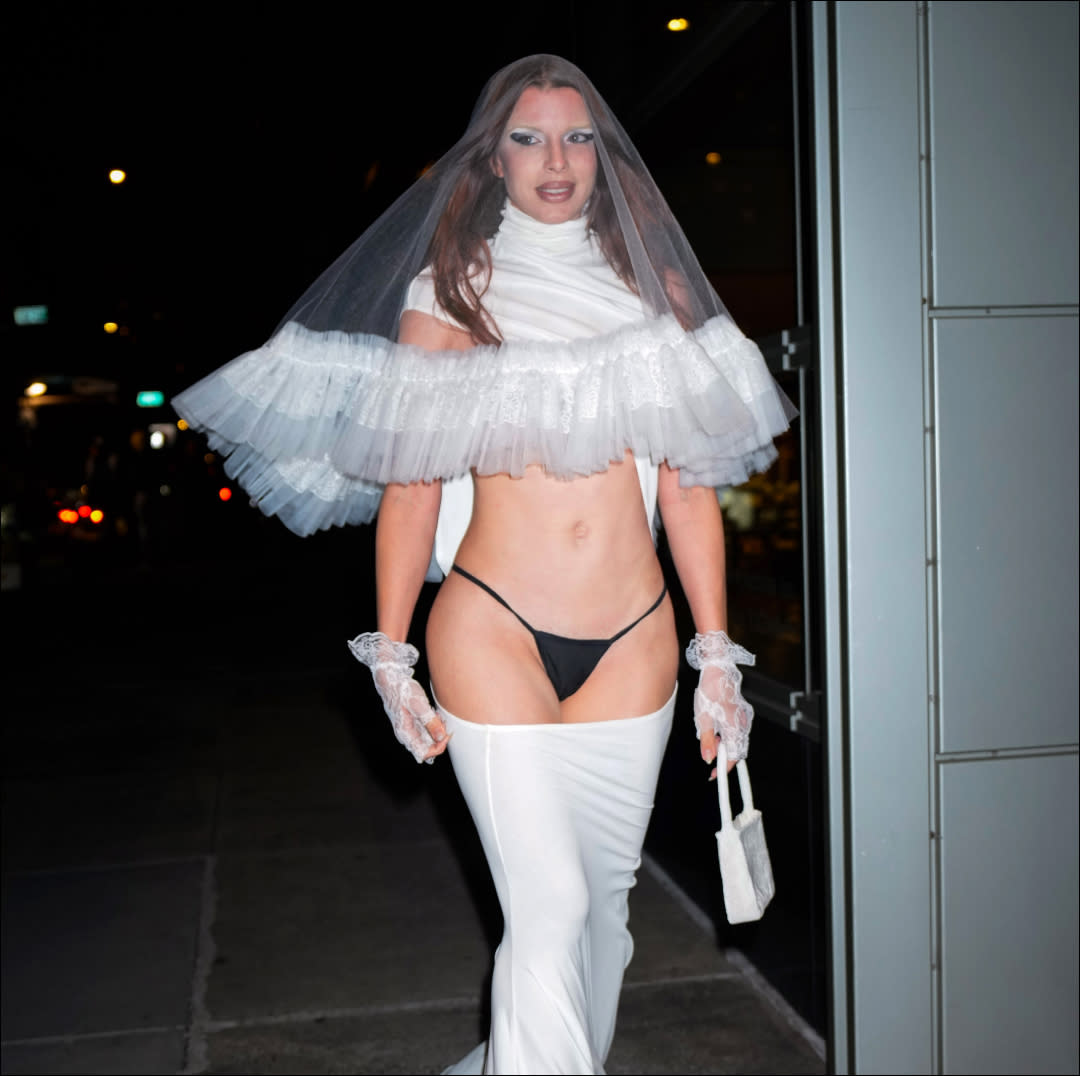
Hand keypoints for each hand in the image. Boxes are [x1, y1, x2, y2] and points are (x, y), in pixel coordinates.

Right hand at [348, 632, 449, 762]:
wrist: (391, 677)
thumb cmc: (402, 690)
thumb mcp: (419, 705)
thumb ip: (430, 722)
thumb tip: (440, 737)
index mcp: (405, 733)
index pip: (424, 753)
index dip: (438, 747)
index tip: (446, 734)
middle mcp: (406, 733)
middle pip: (426, 747)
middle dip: (439, 737)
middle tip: (444, 723)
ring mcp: (408, 727)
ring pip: (426, 738)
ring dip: (436, 730)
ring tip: (439, 716)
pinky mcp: (411, 721)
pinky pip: (424, 729)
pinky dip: (433, 723)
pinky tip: (435, 714)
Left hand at [685, 630, 754, 779]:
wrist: (717, 670)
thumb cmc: (711, 690)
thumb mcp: (703, 718)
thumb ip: (707, 740)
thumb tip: (708, 758)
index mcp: (735, 727)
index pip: (733, 756)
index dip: (723, 768)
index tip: (713, 775)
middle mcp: (743, 724)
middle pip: (735, 749)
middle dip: (721, 753)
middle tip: (707, 749)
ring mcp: (743, 718)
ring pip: (734, 740)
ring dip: (722, 742)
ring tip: (708, 730)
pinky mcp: (740, 714)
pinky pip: (734, 730)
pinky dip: (724, 733)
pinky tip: (714, 723)